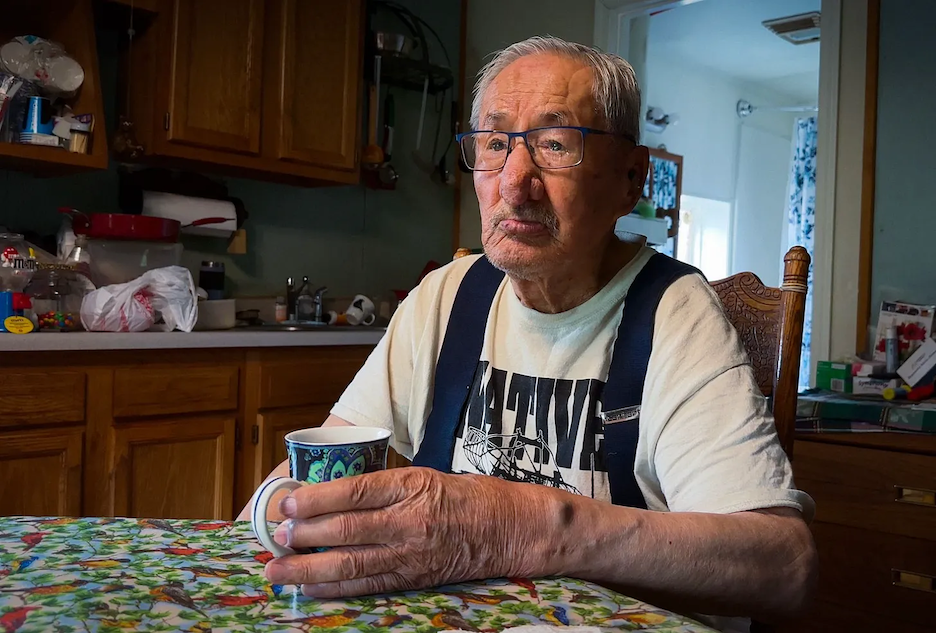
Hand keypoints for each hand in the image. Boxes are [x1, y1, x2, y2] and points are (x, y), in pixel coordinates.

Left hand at [262, 467, 564, 597]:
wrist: (513, 528)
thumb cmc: (471, 495)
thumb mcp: (428, 474)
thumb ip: (386, 486)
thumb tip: (335, 495)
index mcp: (413, 485)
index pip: (355, 491)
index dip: (316, 499)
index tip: (287, 502)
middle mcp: (411, 520)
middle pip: (346, 529)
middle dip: (305, 534)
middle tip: (276, 537)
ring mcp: (413, 553)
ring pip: (351, 563)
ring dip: (309, 569)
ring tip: (278, 570)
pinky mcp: (415, 578)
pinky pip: (369, 585)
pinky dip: (336, 589)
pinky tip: (312, 589)